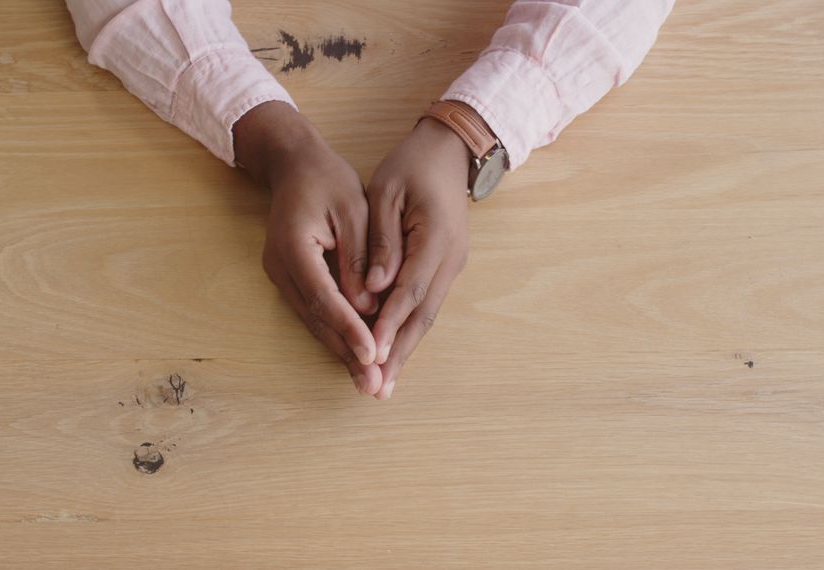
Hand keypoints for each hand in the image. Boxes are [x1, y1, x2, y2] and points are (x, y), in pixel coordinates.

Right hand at [234, 102, 383, 395]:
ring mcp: (281, 275)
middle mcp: (281, 267)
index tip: (373, 355)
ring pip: (314, 321)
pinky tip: (356, 354)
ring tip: (369, 381)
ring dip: (341, 351)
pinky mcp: (289, 278)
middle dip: (347, 354)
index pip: (326, 297)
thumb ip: (360, 257)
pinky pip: (315, 311)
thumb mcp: (352, 210)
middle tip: (373, 385)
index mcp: (294, 246)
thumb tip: (368, 305)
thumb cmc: (327, 179)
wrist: (293, 164)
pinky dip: (336, 333)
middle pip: (317, 320)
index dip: (351, 329)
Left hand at [364, 116, 470, 399]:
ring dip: (405, 351)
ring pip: (426, 316)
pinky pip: (425, 305)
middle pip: (422, 316)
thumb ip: (382, 242)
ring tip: (384, 383)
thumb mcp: (388, 193)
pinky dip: (409, 331)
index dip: (389, 326)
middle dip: (399, 355)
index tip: (371, 354)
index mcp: (435, 239)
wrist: (448, 152)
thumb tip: (374, 288)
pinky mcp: (445, 267)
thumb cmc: (412, 166)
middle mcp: (449, 260)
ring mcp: (451, 265)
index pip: (408, 292)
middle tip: (378, 388)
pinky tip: (394, 352)